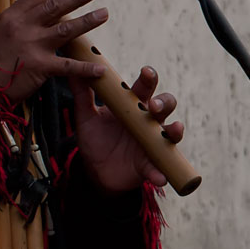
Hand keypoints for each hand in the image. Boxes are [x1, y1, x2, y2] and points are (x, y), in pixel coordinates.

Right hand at [0, 0, 106, 101]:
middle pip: (54, 7)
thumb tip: (34, 16)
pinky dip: (86, 68)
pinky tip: (100, 69)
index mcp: (11, 18)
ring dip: (88, 21)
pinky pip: (68, 66)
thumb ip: (16, 24)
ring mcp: (33, 46)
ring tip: (104, 13)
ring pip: (66, 29)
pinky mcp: (40, 67)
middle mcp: (23, 27)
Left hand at [68, 65, 184, 192]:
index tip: (146, 72)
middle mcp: (148, 121)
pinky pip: (160, 168)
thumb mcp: (86, 117)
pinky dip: (160, 173)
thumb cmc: (95, 139)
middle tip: (153, 106)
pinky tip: (159, 178)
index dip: (149, 78)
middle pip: (165, 105)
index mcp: (134, 106)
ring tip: (174, 130)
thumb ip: (82, 94)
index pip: (145, 87)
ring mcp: (153, 142)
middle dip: (163, 102)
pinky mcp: (151, 164)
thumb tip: (74, 70)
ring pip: (172, 132)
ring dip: (175, 131)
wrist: (95, 171)